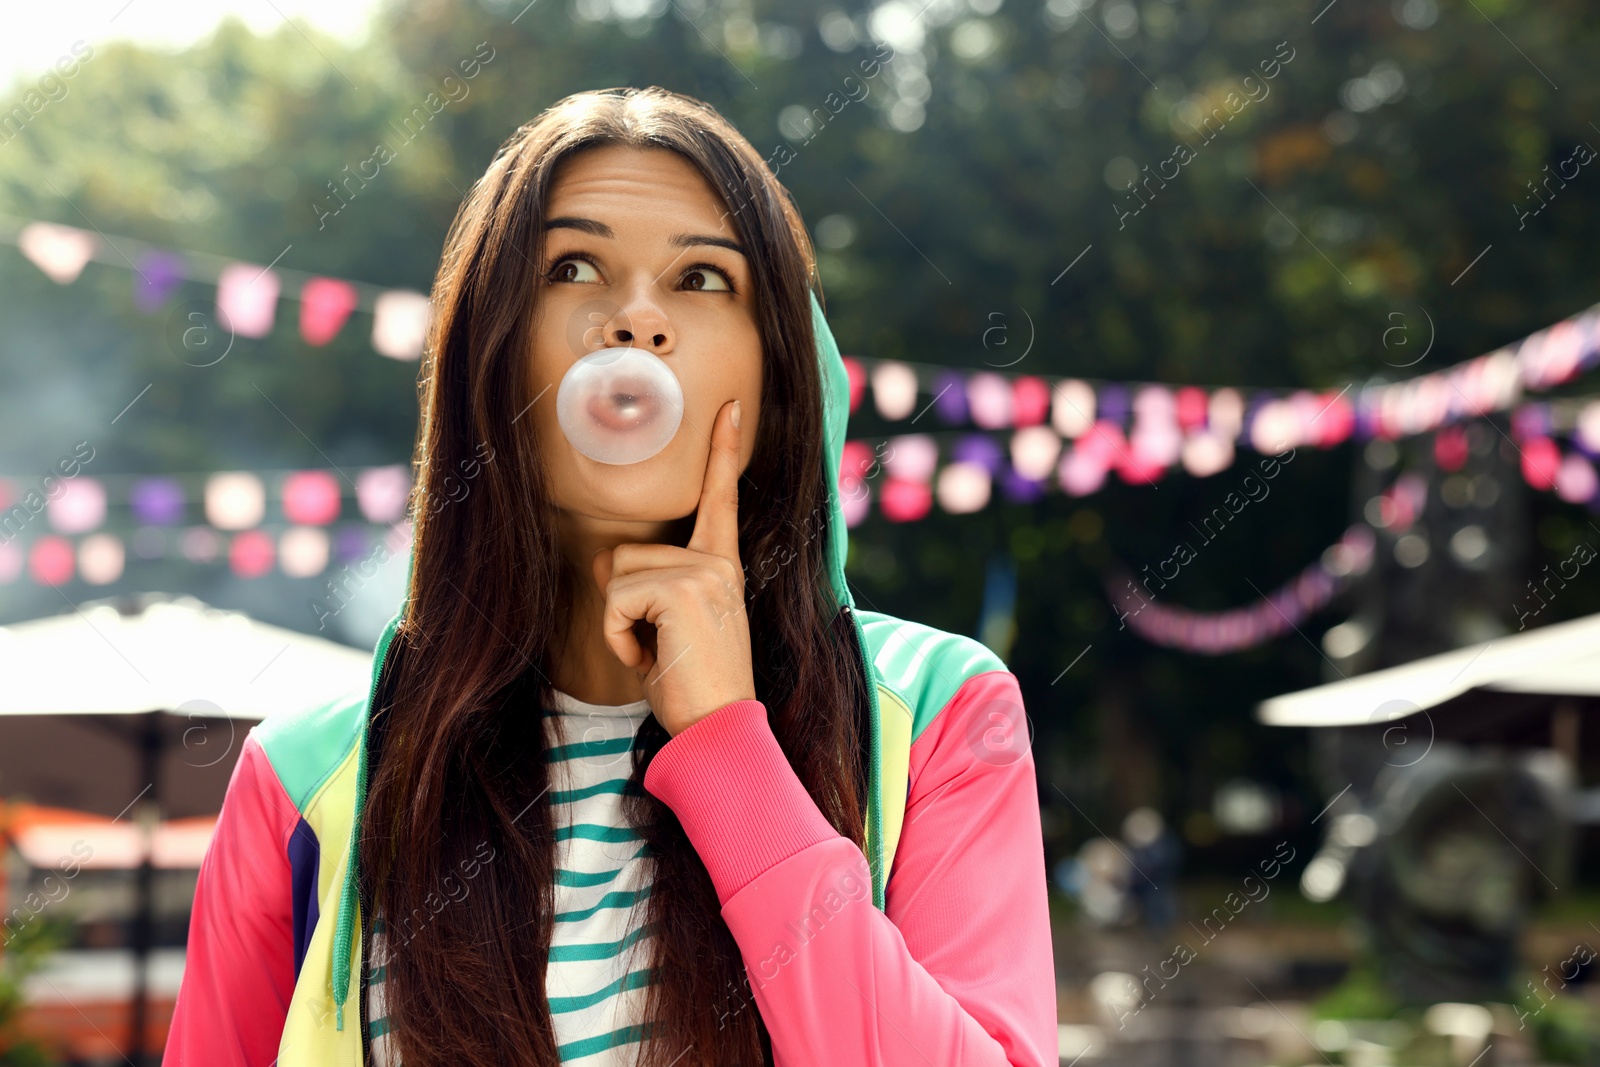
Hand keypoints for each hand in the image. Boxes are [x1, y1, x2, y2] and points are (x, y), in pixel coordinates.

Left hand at [593, 399, 754, 736]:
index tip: (730, 408)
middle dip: (622, 603)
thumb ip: (649, 588)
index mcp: (722, 566)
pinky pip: (614, 599)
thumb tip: (604, 562)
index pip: (721, 499)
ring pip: (615, 573)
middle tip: (660, 646)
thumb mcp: (670, 630)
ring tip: (658, 653)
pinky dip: (619, 636)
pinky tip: (652, 659)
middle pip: (626, 552)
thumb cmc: (695, 688)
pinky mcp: (682, 588)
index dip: (724, 451)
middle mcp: (717, 561)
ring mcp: (702, 571)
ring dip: (619, 623)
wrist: (720, 732)